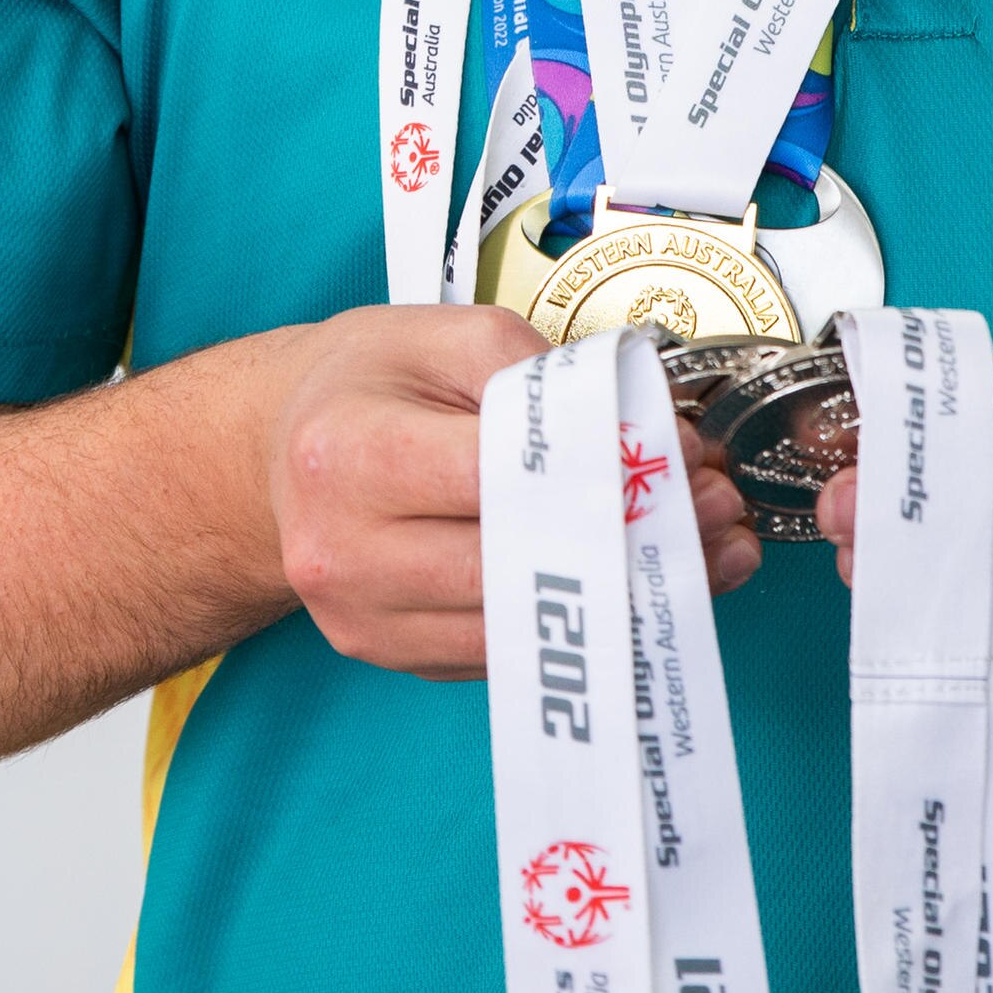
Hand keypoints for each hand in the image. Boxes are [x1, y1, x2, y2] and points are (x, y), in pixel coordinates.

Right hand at [269, 305, 762, 676]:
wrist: (275, 453)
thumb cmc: (361, 385)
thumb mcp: (435, 334)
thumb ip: (532, 370)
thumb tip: (637, 430)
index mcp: (347, 455)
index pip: (495, 476)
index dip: (601, 467)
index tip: (678, 453)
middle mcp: (344, 553)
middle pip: (517, 564)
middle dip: (634, 537)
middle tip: (717, 507)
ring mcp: (366, 621)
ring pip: (524, 626)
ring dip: (629, 590)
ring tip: (703, 544)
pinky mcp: (396, 659)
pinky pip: (509, 650)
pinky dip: (582, 620)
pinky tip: (638, 579)